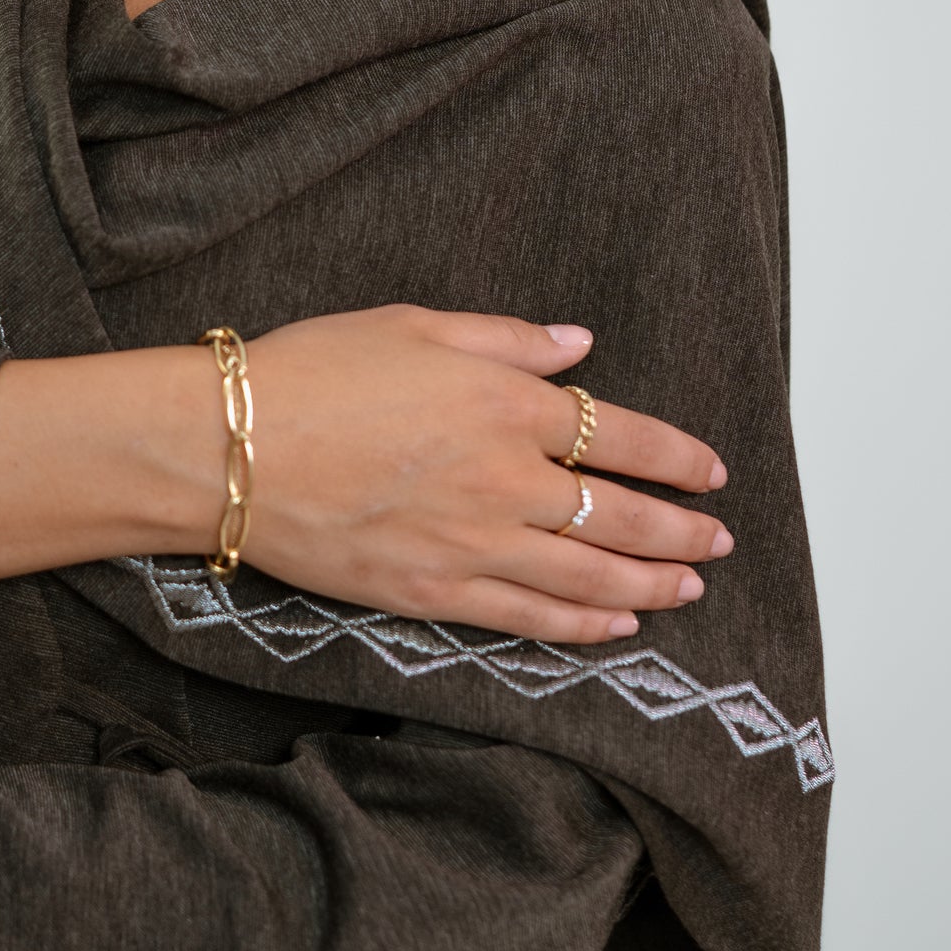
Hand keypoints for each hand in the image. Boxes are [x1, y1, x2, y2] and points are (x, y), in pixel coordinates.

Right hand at [243, 309, 730, 644]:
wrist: (231, 449)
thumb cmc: (311, 372)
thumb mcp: (414, 326)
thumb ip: (508, 339)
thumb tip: (579, 345)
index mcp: (506, 402)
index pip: (622, 437)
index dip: (677, 458)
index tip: (710, 472)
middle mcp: (505, 479)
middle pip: (622, 515)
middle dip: (681, 531)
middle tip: (718, 541)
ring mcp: (472, 545)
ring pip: (589, 575)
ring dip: (651, 584)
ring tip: (689, 589)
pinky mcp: (434, 594)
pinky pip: (530, 617)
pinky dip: (583, 623)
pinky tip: (616, 625)